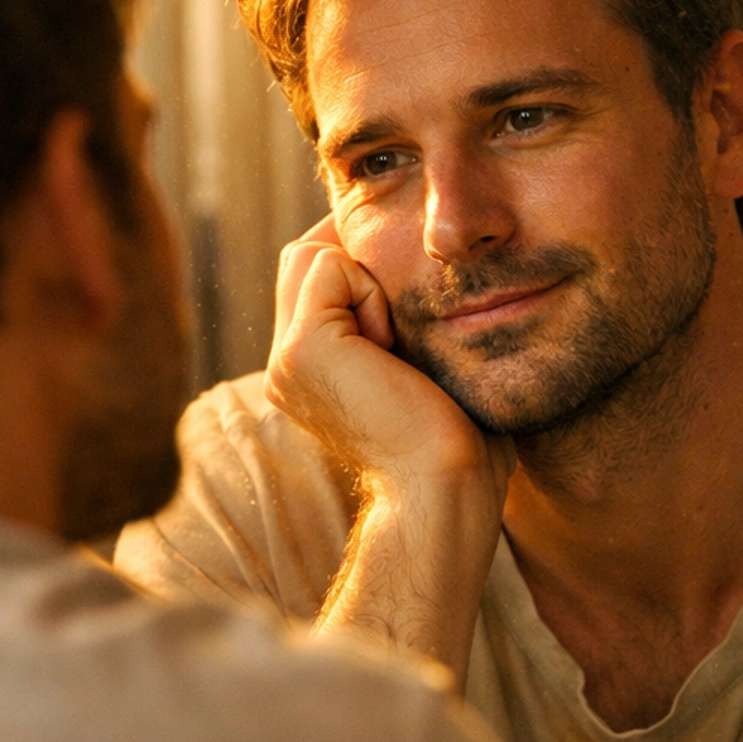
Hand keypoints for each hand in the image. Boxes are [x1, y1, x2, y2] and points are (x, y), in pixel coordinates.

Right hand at [266, 218, 511, 503]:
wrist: (445, 486)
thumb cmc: (458, 435)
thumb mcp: (419, 362)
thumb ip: (394, 318)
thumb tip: (406, 260)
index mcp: (309, 371)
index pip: (313, 275)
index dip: (361, 267)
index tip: (410, 312)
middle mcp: (286, 365)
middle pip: (304, 258)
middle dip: (361, 265)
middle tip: (403, 329)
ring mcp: (285, 358)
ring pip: (311, 255)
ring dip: (366, 279)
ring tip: (395, 342)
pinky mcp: (302, 349)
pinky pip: (330, 265)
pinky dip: (373, 291)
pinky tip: (392, 347)